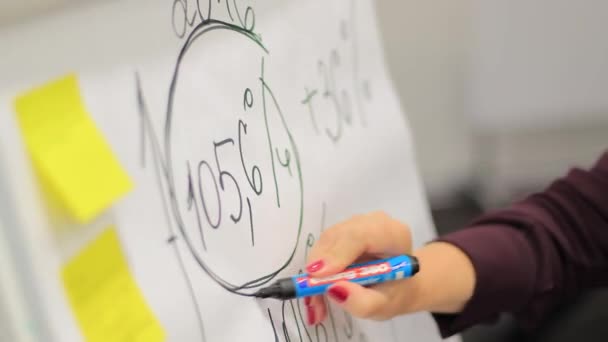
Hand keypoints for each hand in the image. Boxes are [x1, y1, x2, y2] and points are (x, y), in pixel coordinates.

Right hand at [304, 211, 475, 324]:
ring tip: (317, 305)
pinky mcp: (341, 231)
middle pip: (338, 235)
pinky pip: (321, 246)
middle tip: (311, 297)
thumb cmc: (395, 292)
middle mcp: (373, 223)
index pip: (362, 234)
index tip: (319, 275)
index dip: (338, 252)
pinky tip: (316, 296)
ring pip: (326, 241)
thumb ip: (364, 302)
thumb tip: (334, 289)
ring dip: (315, 272)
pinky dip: (315, 271)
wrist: (397, 283)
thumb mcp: (385, 307)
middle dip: (320, 264)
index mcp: (393, 235)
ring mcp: (355, 224)